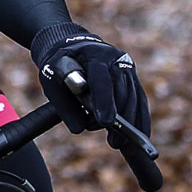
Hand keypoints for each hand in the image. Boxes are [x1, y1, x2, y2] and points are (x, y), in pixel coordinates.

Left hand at [30, 22, 149, 139]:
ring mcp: (126, 67)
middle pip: (121, 91)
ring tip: (119, 144)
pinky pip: (139, 99)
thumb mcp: (51, 80)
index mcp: (93, 55)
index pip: (101, 78)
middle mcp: (115, 59)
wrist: (72, 47)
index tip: (106, 121)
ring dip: (129, 123)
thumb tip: (80, 129)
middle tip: (113, 143)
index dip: (104, 100)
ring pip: (132, 97)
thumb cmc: (58, 65)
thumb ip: (64, 104)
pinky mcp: (132, 77)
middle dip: (119, 119)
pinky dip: (140, 118)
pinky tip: (141, 136)